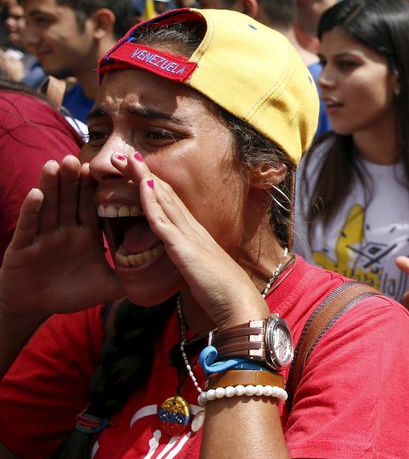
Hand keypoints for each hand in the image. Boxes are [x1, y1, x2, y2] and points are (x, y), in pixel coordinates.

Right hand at [0, 155, 122, 317]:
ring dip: (54, 184)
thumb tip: (165, 276)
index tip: (113, 169)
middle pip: (72, 199)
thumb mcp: (106, 285)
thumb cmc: (69, 293)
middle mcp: (65, 229)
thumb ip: (132, 277)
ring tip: (59, 163)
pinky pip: (29, 225)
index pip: (94, 206)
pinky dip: (33, 209)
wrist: (34, 306)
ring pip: (50, 205)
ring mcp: (43, 235)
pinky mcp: (23, 246)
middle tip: (84, 158)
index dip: (101, 189)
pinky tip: (37, 193)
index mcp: (85, 234)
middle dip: (77, 179)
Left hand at [113, 154, 268, 328]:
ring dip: (142, 178)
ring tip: (124, 159)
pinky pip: (163, 221)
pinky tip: (141, 186)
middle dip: (141, 173)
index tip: (135, 171)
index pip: (169, 203)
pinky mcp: (184, 247)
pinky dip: (151, 202)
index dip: (151, 185)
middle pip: (163, 194)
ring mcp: (188, 235)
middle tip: (121, 156)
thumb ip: (190, 264)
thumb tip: (183, 265)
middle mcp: (192, 228)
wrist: (238, 302)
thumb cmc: (221, 293)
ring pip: (161, 200)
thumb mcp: (200, 273)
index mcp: (195, 235)